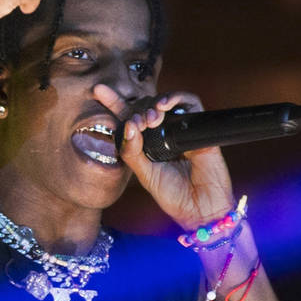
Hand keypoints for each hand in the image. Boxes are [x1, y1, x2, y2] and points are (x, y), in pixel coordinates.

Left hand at [96, 86, 236, 230]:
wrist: (201, 209)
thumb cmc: (174, 197)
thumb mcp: (145, 175)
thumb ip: (132, 152)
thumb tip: (129, 126)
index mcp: (148, 145)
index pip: (130, 119)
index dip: (115, 103)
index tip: (99, 91)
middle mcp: (164, 134)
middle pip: (147, 106)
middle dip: (138, 108)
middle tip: (137, 123)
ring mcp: (182, 130)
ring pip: (167, 101)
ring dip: (155, 103)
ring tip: (151, 118)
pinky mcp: (199, 129)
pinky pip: (191, 103)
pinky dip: (177, 98)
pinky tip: (165, 106)